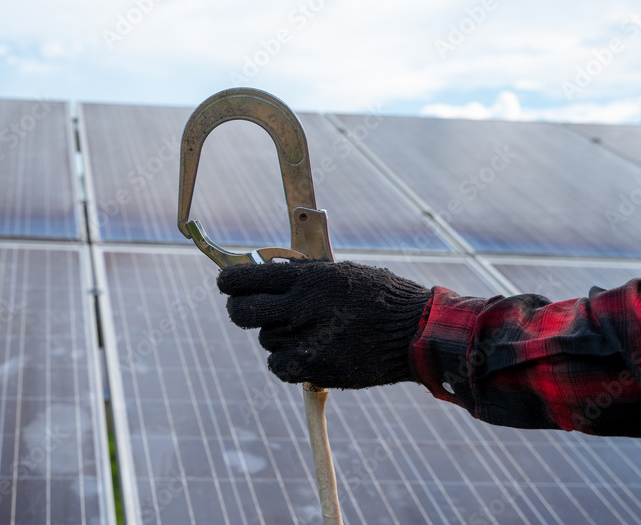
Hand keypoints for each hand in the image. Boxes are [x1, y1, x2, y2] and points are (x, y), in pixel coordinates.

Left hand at [217, 260, 431, 388]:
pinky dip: (286, 363)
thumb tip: (264, 277)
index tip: (226, 285)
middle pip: (241, 312)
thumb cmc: (379, 297)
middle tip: (247, 310)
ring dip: (277, 337)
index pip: (246, 278)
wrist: (414, 331)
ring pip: (265, 340)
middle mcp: (302, 307)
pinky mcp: (316, 368)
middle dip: (239, 310)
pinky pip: (278, 366)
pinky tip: (305, 353)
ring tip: (307, 332)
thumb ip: (302, 277)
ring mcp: (307, 339)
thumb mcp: (340, 273)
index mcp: (308, 278)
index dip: (229, 282)